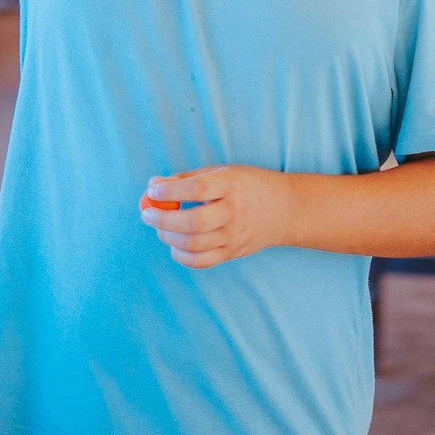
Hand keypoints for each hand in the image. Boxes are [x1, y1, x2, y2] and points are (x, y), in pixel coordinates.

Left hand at [139, 165, 291, 268]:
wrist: (286, 209)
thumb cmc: (248, 186)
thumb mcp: (222, 172)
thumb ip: (187, 179)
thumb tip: (153, 185)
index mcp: (232, 185)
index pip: (197, 189)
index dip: (170, 191)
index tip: (152, 190)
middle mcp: (234, 212)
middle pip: (193, 222)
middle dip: (163, 219)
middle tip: (147, 214)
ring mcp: (234, 236)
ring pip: (194, 245)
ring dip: (168, 237)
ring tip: (160, 227)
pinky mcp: (233, 253)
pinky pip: (202, 262)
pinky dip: (181, 255)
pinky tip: (175, 244)